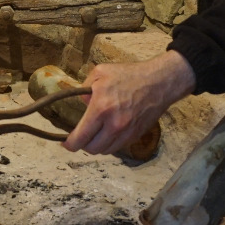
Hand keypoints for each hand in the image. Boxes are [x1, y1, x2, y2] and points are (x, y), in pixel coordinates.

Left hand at [62, 52, 195, 155]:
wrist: (159, 82)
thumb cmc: (129, 75)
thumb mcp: (100, 73)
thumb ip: (84, 88)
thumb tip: (82, 103)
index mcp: (100, 109)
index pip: (80, 137)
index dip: (69, 144)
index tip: (65, 142)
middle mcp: (113, 125)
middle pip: (91, 149)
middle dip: (82, 145)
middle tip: (79, 137)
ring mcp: (126, 133)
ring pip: (105, 151)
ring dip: (96, 146)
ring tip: (93, 135)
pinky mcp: (135, 136)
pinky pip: (117, 147)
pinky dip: (109, 144)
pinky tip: (107, 133)